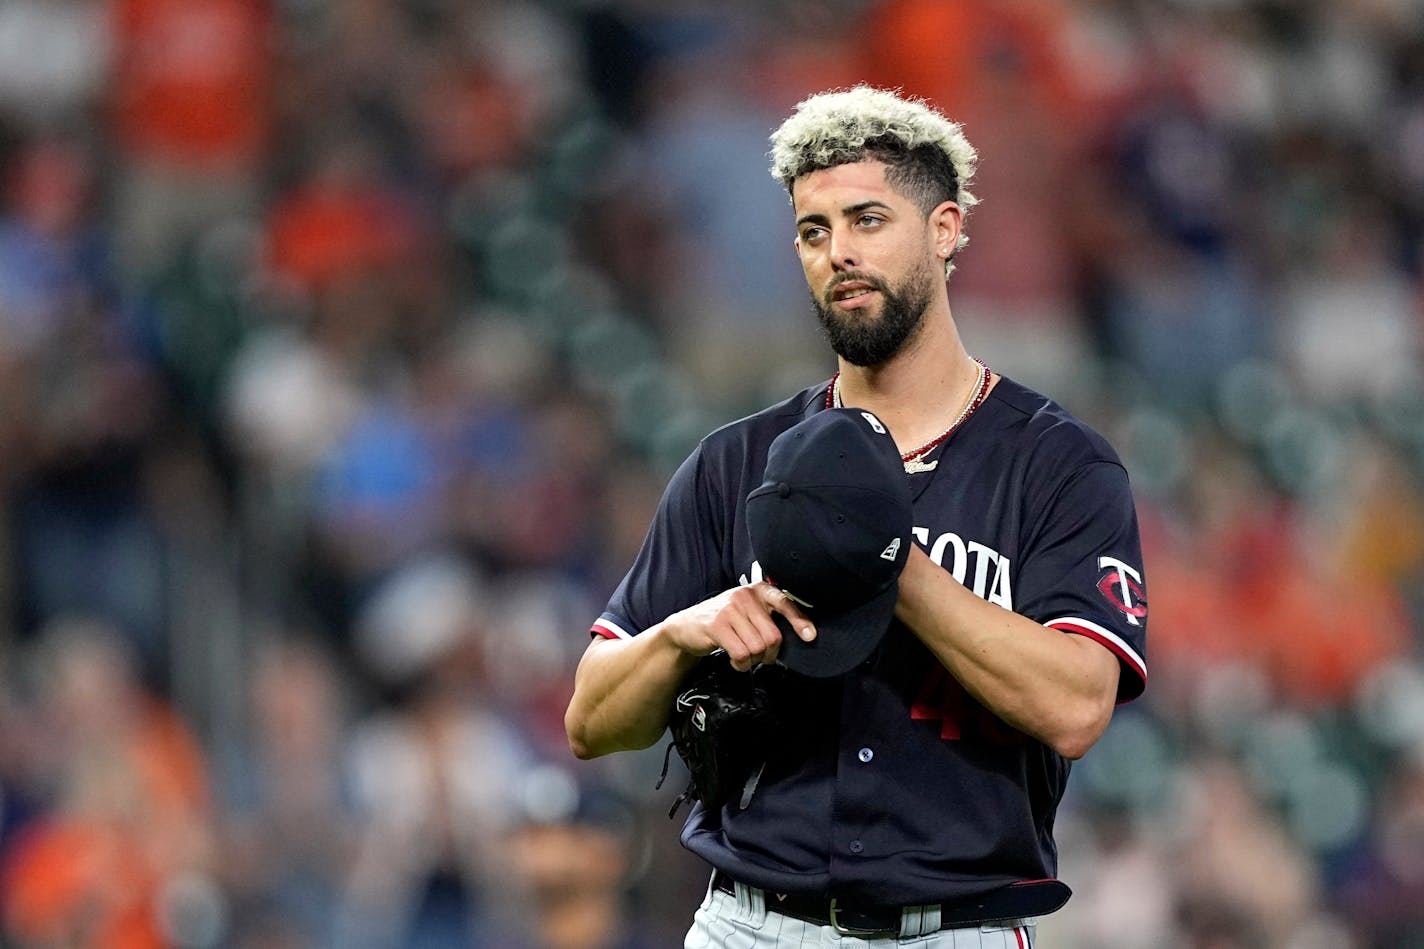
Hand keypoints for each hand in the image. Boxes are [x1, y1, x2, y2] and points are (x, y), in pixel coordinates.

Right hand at [664, 581, 814, 671]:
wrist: (686, 626)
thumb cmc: (723, 620)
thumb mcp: (748, 611)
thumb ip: (769, 617)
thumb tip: (798, 634)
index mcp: (758, 590)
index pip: (785, 603)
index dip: (799, 621)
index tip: (809, 636)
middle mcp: (745, 595)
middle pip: (773, 636)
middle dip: (769, 654)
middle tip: (760, 656)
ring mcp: (730, 609)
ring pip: (758, 647)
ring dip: (753, 660)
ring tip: (743, 655)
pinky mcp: (717, 625)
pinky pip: (741, 653)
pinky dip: (741, 664)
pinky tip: (734, 659)